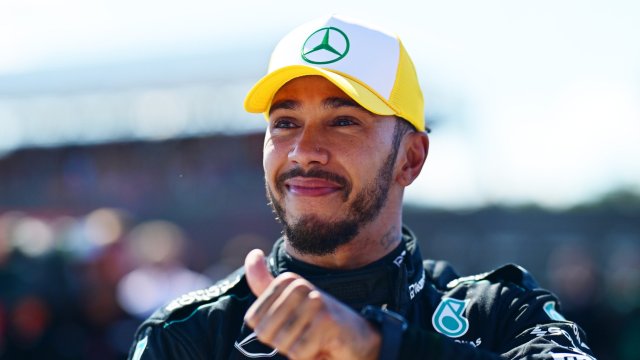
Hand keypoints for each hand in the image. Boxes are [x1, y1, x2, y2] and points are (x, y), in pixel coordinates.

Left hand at [244, 249, 380, 359]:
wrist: (358, 339)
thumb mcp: (287, 302)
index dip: (271, 333)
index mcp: (287, 280)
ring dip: (298, 352)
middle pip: (265, 332)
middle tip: (305, 336)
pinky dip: (310, 357)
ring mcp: (315, 302)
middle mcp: (300, 286)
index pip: (253, 320)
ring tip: (315, 341)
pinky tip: (324, 347)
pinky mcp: (327, 321)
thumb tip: (253, 254)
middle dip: (283, 344)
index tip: (293, 326)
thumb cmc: (319, 324)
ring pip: (282, 343)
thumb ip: (264, 283)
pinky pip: (299, 352)